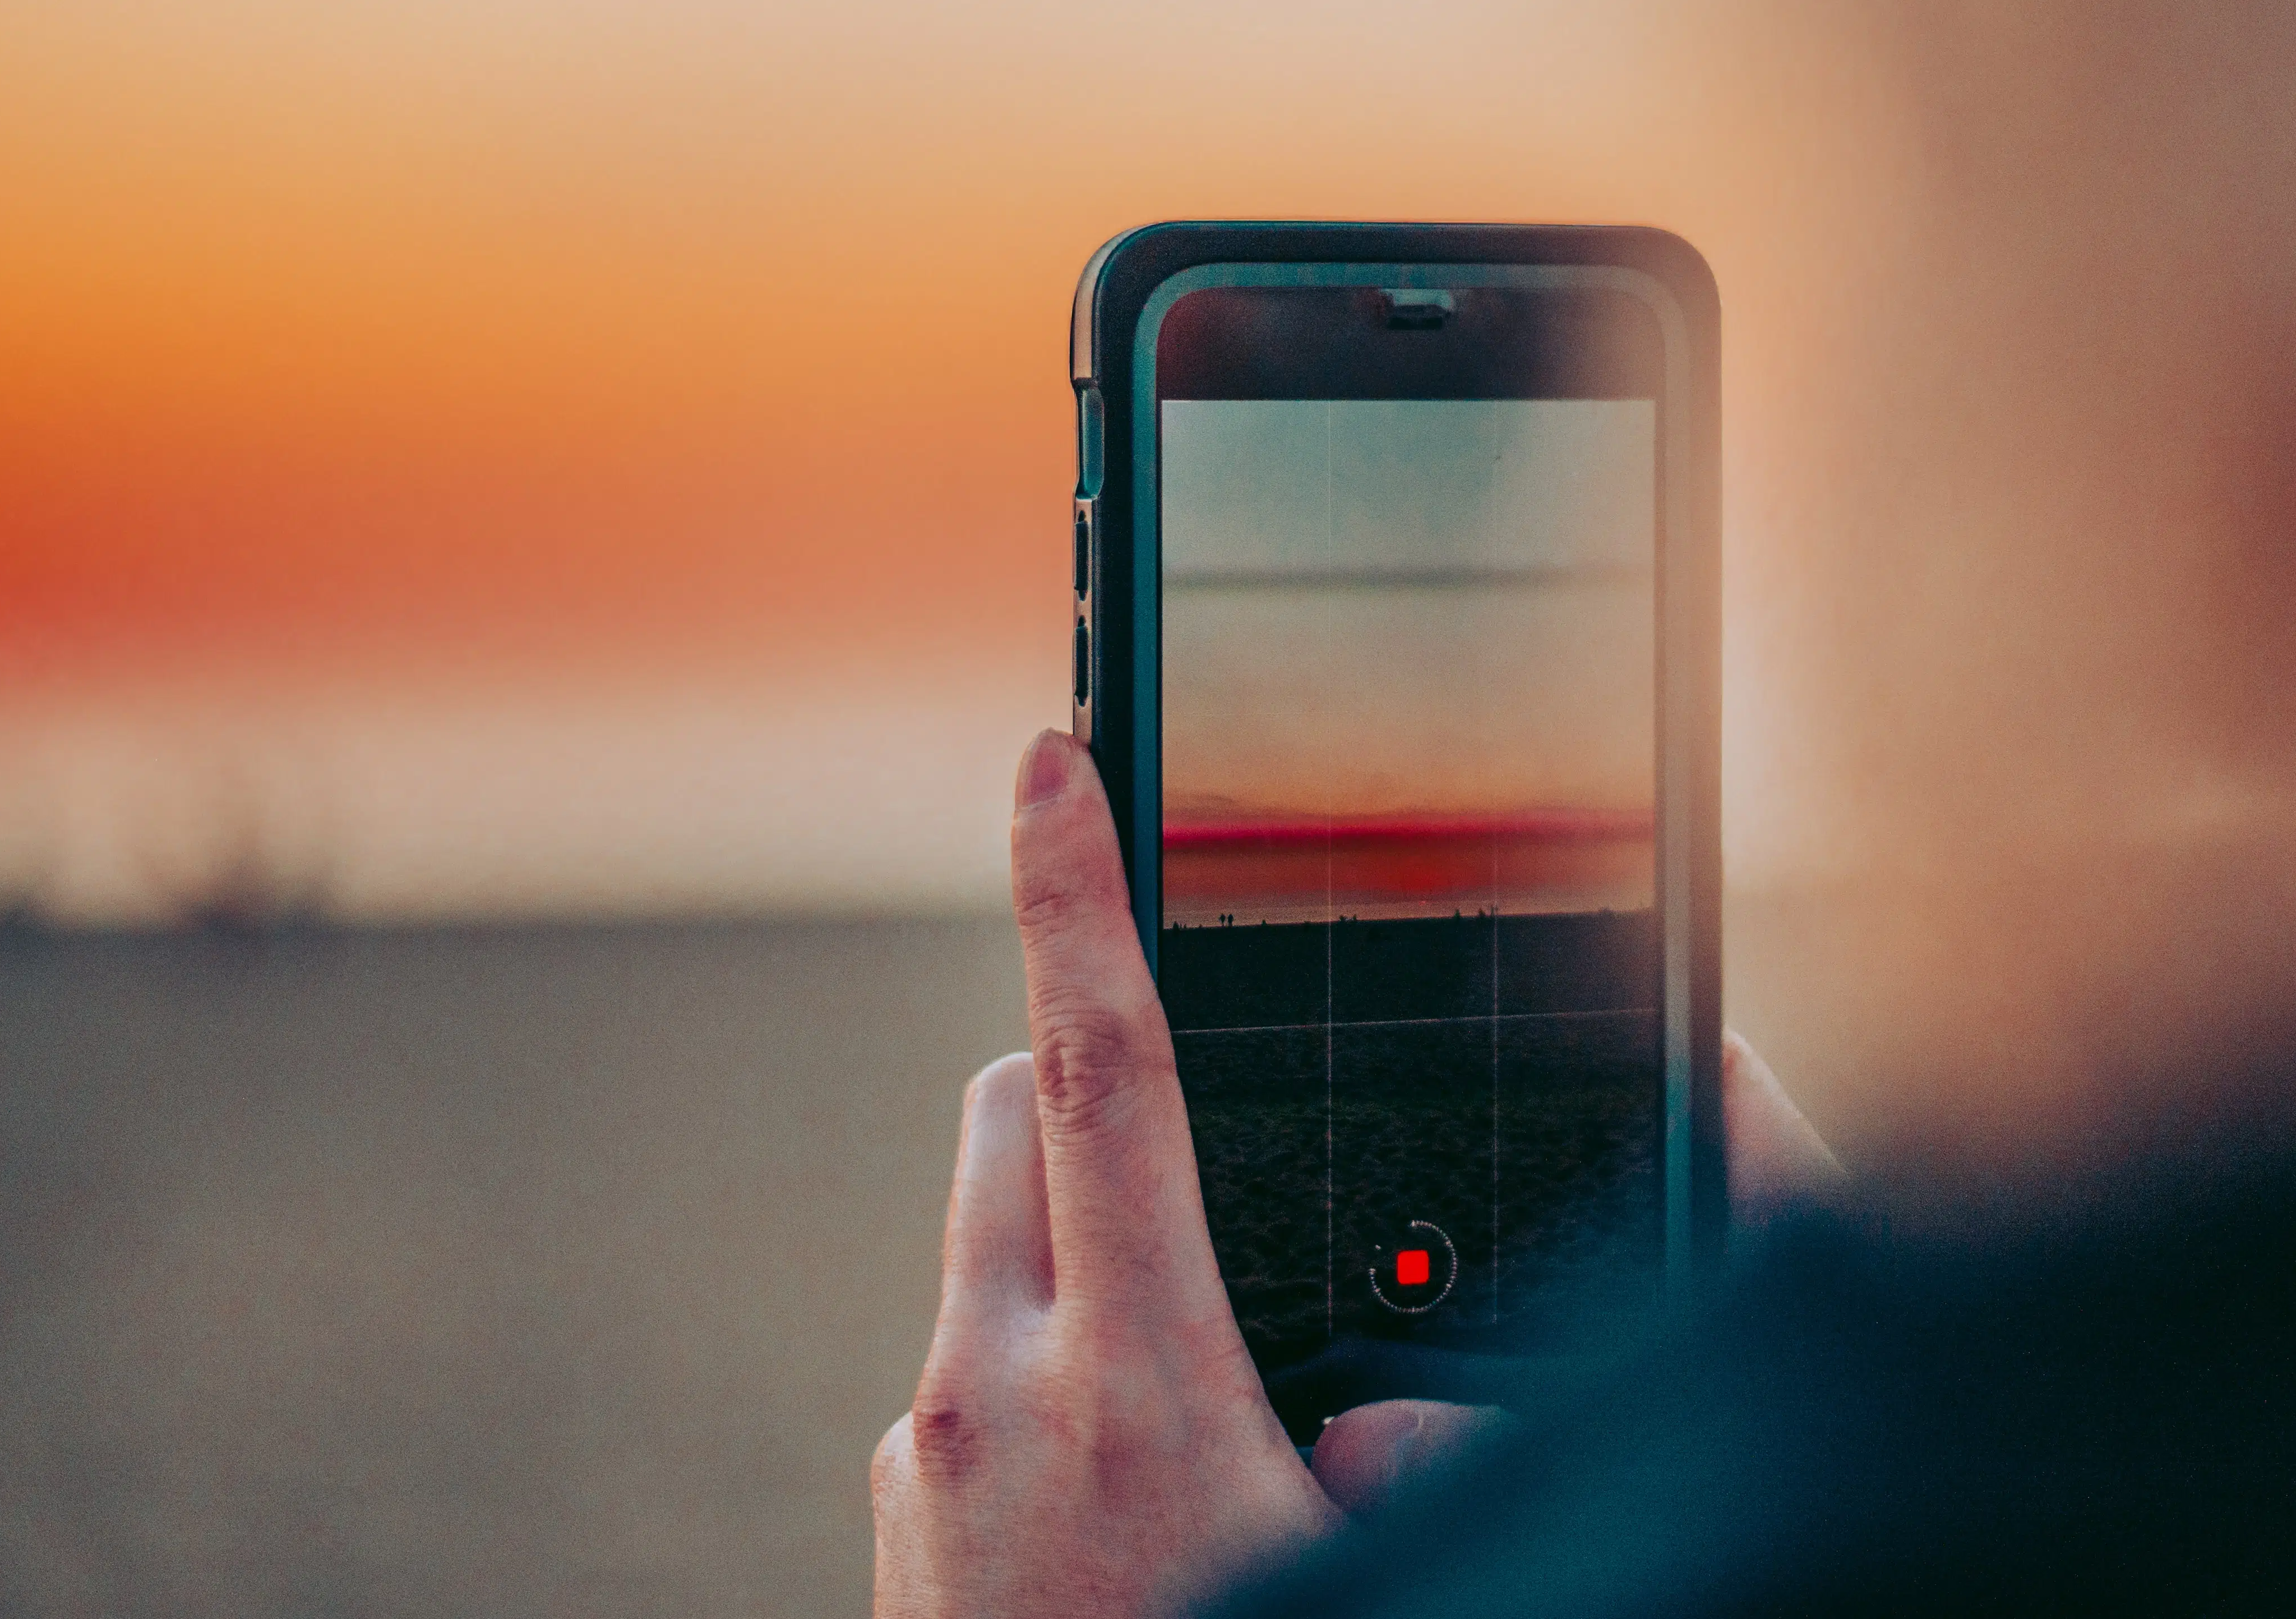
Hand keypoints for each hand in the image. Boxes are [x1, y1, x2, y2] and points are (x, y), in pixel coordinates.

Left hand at [872, 730, 1842, 1617]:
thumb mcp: (1365, 1565)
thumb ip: (1399, 1440)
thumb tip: (1381, 1388)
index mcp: (1135, 1371)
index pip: (1106, 1066)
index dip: (1080, 890)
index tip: (1054, 758)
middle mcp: (996, 1379)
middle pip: (1019, 1107)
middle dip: (1092, 1090)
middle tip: (1195, 1192)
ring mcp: (926, 1441)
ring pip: (993, 1235)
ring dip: (1070, 1247)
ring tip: (1173, 1392)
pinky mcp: (897, 1494)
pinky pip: (971, 1353)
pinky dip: (1034, 1361)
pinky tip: (1113, 1488)